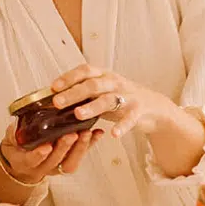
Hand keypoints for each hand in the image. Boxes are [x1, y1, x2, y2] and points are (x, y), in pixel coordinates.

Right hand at [0, 124, 102, 185]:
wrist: (22, 163)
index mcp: (25, 162)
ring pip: (70, 163)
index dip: (39, 155)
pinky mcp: (67, 163)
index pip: (32, 160)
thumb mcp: (10, 140)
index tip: (46, 146)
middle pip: (55, 161)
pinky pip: (80, 157)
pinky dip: (90, 145)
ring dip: (80, 148)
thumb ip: (14, 133)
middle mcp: (42, 168)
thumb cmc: (17, 148)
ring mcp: (56, 168)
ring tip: (87, 133)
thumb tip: (18, 125)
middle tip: (72, 134)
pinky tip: (97, 133)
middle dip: (64, 148)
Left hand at [48, 65, 176, 140]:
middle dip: (74, 92)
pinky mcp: (138, 110)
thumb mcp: (101, 92)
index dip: (68, 77)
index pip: (84, 71)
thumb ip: (82, 93)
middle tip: (57, 102)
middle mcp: (114, 82)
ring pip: (108, 99)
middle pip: (93, 84)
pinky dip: (122, 126)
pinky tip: (114, 134)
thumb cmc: (119, 98)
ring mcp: (127, 95)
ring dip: (92, 106)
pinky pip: (130, 118)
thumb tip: (52, 99)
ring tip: (78, 114)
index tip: (53, 87)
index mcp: (103, 75)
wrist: (153, 106)